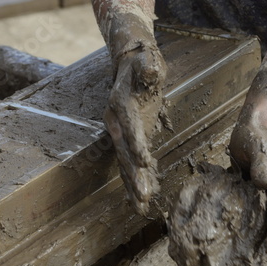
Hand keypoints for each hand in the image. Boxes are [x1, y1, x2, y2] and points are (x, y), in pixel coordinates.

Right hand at [104, 38, 166, 214]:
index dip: (136, 143)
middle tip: (143, 195)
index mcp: (121, 103)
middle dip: (133, 174)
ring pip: (124, 161)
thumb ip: (148, 67)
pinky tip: (139, 198)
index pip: (129, 126)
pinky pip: (129, 161)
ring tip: (140, 205)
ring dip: (132, 183)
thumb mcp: (148, 60)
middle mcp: (116, 121)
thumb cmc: (143, 62)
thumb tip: (150, 69)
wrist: (129, 65)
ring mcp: (120, 132)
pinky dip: (134, 179)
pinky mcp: (128, 138)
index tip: (144, 162)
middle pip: (123, 150)